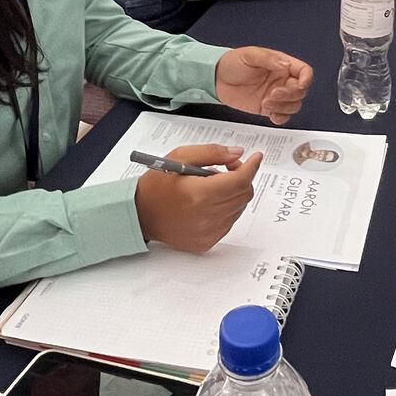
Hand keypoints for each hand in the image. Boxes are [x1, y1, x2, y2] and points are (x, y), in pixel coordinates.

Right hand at [135, 145, 261, 251]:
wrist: (140, 215)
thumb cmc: (156, 186)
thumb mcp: (180, 157)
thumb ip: (212, 153)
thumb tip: (238, 154)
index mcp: (200, 194)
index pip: (240, 180)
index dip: (252, 167)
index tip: (256, 157)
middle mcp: (207, 216)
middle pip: (243, 194)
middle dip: (242, 177)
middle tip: (228, 168)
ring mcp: (208, 232)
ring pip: (238, 208)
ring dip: (233, 194)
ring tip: (212, 186)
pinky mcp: (207, 242)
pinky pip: (229, 222)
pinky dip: (226, 209)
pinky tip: (209, 202)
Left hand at [215, 46, 312, 123]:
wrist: (216, 79)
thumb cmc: (232, 62)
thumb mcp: (250, 55)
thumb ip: (269, 59)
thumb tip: (286, 65)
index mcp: (281, 65)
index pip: (304, 71)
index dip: (306, 79)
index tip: (299, 85)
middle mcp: (281, 80)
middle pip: (300, 91)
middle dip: (289, 95)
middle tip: (272, 94)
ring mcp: (276, 96)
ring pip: (294, 106)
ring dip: (283, 107)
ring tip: (266, 103)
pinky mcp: (268, 108)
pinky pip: (283, 117)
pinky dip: (280, 118)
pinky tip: (270, 114)